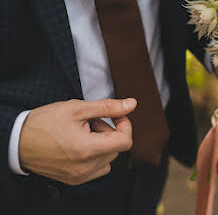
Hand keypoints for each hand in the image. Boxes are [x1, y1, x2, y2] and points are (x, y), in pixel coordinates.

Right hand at [19, 98, 135, 184]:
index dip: (125, 125)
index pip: (125, 141)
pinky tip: (79, 145)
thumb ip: (107, 107)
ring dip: (102, 143)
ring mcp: (81, 176)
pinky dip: (95, 155)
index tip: (116, 116)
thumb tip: (131, 104)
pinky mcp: (75, 180)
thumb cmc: (44, 123)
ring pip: (108, 158)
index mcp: (87, 149)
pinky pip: (98, 168)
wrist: (17, 141)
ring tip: (82, 133)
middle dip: (109, 131)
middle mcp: (86, 167)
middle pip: (116, 148)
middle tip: (90, 121)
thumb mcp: (77, 108)